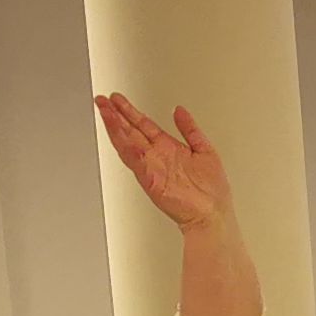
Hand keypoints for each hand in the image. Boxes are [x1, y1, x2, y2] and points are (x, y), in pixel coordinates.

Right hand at [94, 93, 232, 234]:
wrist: (214, 216)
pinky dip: (128, 150)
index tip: (117, 99)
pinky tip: (119, 137)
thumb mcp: (205, 150)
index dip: (130, 111)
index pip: (143, 125)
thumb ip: (190, 129)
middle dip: (115, 115)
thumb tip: (180, 110)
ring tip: (105, 112)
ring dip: (115, 128)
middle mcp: (157, 158)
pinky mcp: (152, 182)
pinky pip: (136, 163)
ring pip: (128, 144)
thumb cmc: (212, 193)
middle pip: (131, 132)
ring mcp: (152, 169)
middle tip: (102, 100)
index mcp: (168, 148)